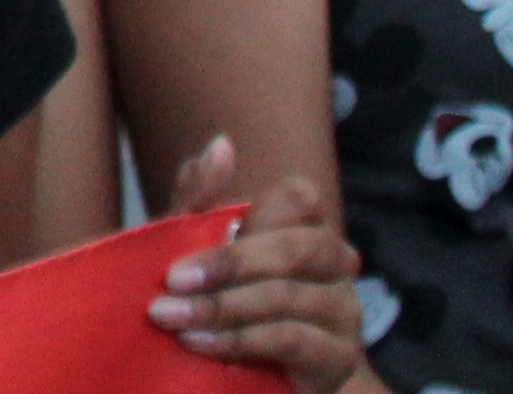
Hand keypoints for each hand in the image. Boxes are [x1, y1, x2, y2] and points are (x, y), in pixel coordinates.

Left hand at [150, 136, 376, 393]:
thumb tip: (222, 143)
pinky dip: (239, 339)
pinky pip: (291, 340)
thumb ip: (201, 200)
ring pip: (288, 296)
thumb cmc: (210, 298)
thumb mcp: (192, 248)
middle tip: (171, 280)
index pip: (299, 197)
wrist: (229, 375)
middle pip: (299, 247)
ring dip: (221, 307)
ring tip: (170, 317)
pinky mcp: (336, 360)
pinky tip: (199, 343)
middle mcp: (335, 265)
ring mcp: (342, 313)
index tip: (195, 227)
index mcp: (304, 228)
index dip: (255, 208)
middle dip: (229, 262)